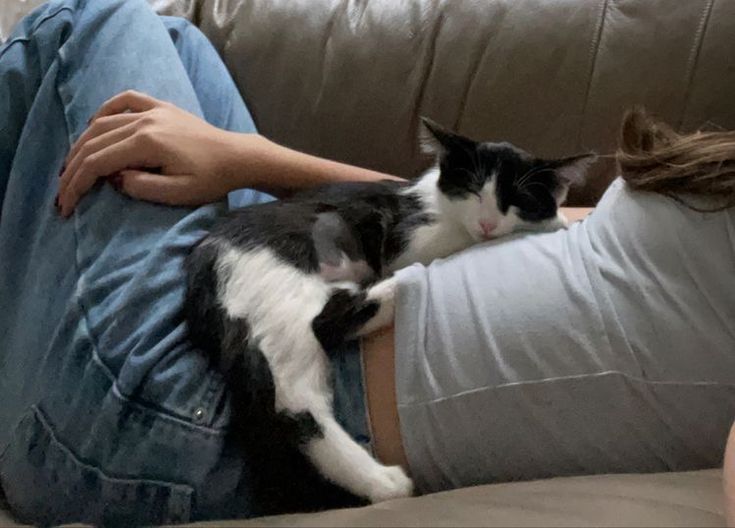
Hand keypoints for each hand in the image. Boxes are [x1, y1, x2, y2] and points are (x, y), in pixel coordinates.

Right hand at [57, 90, 256, 215]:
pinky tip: (93, 125)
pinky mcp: (161, 107)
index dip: (76, 185)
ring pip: (103, 122)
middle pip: (94, 142)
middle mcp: (144, 121)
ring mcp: (153, 110)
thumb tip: (112, 178)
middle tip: (62, 194)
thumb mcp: (177, 194)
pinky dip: (104, 110)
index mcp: (147, 143)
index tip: (65, 206)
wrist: (237, 158)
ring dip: (82, 145)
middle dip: (73, 170)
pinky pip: (125, 100)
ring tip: (71, 167)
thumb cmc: (211, 180)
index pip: (98, 163)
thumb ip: (140, 187)